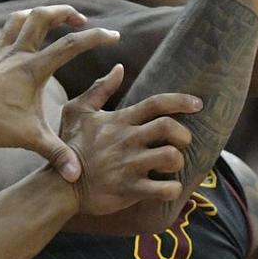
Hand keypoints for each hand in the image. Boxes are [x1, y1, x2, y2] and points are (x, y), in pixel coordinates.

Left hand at [0, 5, 124, 183]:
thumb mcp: (29, 139)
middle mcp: (18, 54)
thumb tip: (77, 175)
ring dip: (43, 14)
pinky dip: (22, 23)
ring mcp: (2, 51)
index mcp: (32, 69)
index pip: (70, 45)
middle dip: (66, 13)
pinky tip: (29, 33)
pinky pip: (8, 29)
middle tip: (82, 21)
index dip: (96, 37)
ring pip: (23, 17)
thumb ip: (56, 154)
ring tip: (58, 20)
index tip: (114, 36)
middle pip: (43, 17)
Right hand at [59, 64, 202, 216]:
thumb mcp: (78, 111)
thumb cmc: (70, 146)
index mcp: (119, 121)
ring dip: (179, 161)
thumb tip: (119, 68)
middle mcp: (127, 141)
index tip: (199, 104)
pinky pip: (163, 190)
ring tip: (172, 166)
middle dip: (184, 134)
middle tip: (183, 142)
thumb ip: (100, 89)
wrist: (59, 185)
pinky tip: (169, 188)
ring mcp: (128, 166)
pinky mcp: (129, 189)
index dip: (181, 101)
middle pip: (168, 127)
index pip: (156, 104)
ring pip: (170, 157)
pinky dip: (173, 190)